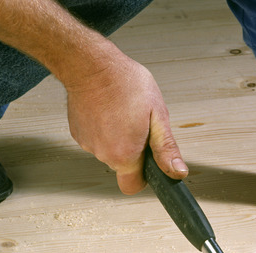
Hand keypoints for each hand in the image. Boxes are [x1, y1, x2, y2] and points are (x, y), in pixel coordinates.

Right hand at [65, 54, 187, 193]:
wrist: (91, 64)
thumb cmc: (125, 84)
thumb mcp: (158, 115)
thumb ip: (166, 148)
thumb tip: (177, 172)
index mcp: (124, 154)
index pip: (133, 186)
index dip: (144, 177)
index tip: (150, 162)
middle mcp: (103, 153)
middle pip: (123, 166)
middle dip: (135, 151)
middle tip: (140, 125)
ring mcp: (88, 143)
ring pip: (109, 151)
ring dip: (119, 138)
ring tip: (124, 112)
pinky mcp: (77, 132)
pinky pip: (97, 139)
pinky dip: (104, 129)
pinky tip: (110, 110)